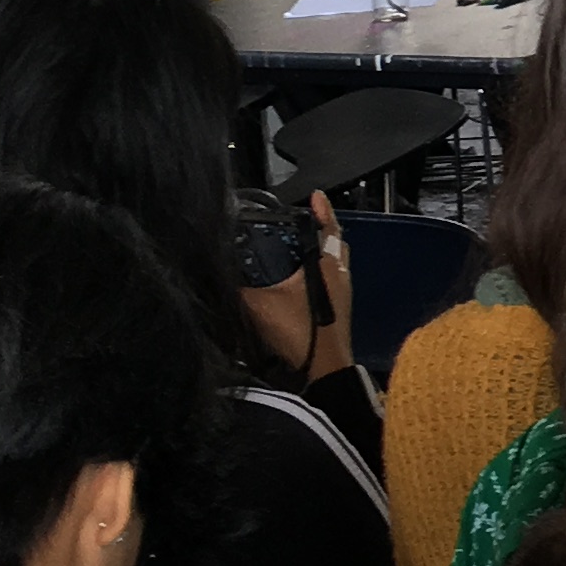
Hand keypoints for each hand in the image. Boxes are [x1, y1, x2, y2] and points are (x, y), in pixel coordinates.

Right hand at [240, 194, 353, 376]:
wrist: (325, 370)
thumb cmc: (302, 334)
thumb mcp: (260, 307)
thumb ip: (240, 288)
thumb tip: (221, 274)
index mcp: (328, 265)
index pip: (329, 227)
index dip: (322, 210)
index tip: (316, 196)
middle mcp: (340, 274)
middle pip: (336, 242)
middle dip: (322, 229)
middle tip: (305, 221)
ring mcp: (344, 292)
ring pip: (335, 262)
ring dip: (321, 252)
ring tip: (300, 248)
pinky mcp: (341, 308)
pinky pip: (332, 279)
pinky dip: (319, 272)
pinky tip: (300, 281)